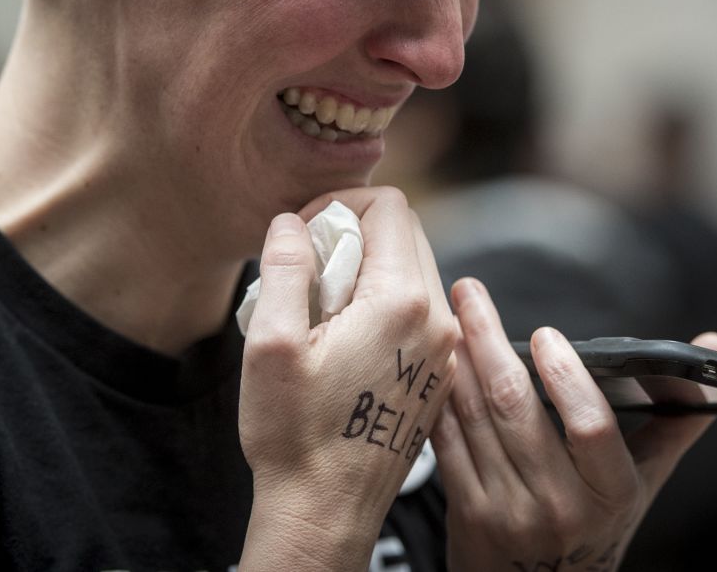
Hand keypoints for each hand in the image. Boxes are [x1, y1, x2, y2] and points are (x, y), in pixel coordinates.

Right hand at [238, 187, 456, 569]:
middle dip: (355, 232)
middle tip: (309, 268)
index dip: (339, 204)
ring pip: (415, 270)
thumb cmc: (294, 434)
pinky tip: (343, 337)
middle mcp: (438, 321)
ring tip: (322, 305)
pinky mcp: (439, 374)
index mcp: (402, 302)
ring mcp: (444, 350)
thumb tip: (293, 222)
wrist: (326, 512)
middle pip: (408, 232)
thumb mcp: (271, 342)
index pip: (390, 206)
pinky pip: (419, 311)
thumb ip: (284, 266)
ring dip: (369, 269)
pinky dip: (383, 303)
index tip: (303, 234)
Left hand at [432, 277, 716, 571]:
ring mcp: (508, 512)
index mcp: (610, 493)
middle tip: (471, 292)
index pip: (592, 427)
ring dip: (458, 360)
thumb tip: (713, 350)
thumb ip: (676, 417)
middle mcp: (559, 506)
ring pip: (473, 417)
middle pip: (514, 407)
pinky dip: (442, 397)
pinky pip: (447, 441)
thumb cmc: (595, 524)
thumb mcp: (642, 480)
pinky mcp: (467, 514)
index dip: (566, 375)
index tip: (544, 333)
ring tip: (450, 317)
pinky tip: (438, 365)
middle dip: (487, 338)